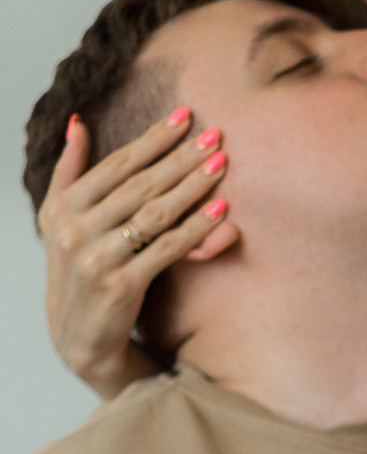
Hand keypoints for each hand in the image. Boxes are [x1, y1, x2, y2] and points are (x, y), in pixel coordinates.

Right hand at [39, 109, 238, 398]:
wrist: (78, 337)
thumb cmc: (76, 271)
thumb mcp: (59, 221)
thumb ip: (69, 172)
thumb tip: (78, 122)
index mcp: (61, 207)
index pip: (116, 164)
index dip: (153, 139)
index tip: (185, 116)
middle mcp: (74, 230)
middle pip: (139, 184)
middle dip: (180, 157)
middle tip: (215, 135)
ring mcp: (97, 258)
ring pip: (154, 213)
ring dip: (192, 186)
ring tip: (220, 164)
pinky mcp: (122, 285)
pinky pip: (167, 249)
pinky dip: (196, 228)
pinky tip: (220, 210)